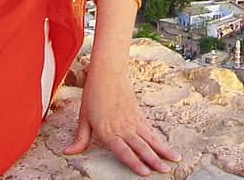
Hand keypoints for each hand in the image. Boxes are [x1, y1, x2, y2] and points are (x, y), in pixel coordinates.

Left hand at [64, 65, 179, 174]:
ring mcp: (133, 121)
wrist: (108, 72)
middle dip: (154, 161)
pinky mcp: (139, 114)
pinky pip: (151, 130)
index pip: (124, 151)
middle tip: (166, 171)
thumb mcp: (83, 118)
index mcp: (108, 131)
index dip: (135, 163)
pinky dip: (160, 140)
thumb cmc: (94, 94)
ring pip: (151, 139)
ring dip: (163, 150)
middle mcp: (123, 128)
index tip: (145, 173)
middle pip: (142, 147)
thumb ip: (80, 139)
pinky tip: (166, 146)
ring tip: (174, 160)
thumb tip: (68, 152)